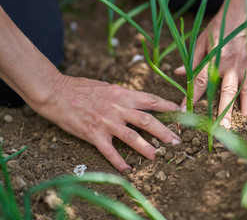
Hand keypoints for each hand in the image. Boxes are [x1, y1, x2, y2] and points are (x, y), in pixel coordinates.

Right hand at [0, 6, 180, 172]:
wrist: (56, 92)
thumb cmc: (81, 88)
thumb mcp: (107, 87)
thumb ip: (123, 95)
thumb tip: (137, 101)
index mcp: (122, 94)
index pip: (151, 100)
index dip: (168, 106)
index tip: (181, 112)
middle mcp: (118, 108)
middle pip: (147, 121)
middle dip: (164, 132)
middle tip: (177, 142)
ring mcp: (106, 122)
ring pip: (132, 137)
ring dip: (147, 148)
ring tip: (157, 157)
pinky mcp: (93, 134)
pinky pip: (109, 151)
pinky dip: (119, 161)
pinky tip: (127, 169)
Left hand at [175, 0, 246, 128]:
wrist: (246, 12)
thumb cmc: (221, 24)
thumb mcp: (201, 39)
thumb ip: (192, 59)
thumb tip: (179, 73)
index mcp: (215, 57)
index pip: (201, 82)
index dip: (192, 98)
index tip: (184, 111)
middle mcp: (231, 65)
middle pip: (226, 92)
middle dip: (222, 112)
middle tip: (219, 130)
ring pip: (245, 91)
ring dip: (242, 108)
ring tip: (240, 122)